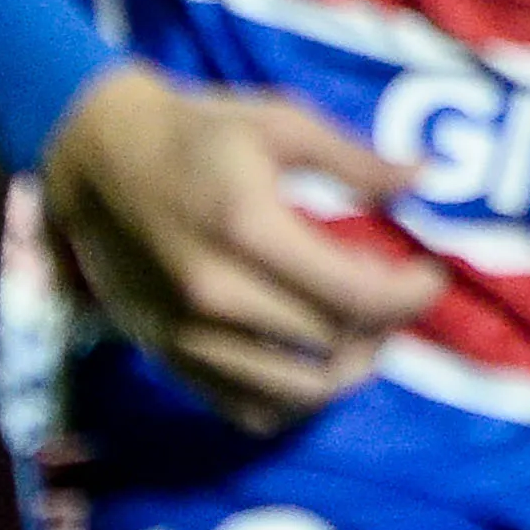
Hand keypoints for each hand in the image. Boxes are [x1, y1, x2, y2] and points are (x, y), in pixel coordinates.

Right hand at [39, 63, 443, 432]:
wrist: (97, 157)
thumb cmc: (199, 130)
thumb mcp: (281, 122)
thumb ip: (356, 160)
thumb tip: (425, 179)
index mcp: (249, 228)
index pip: (356, 295)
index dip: (410, 296)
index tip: (431, 276)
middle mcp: (217, 294)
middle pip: (333, 346)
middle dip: (387, 328)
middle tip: (402, 298)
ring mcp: (188, 334)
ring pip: (295, 392)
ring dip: (348, 371)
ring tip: (367, 334)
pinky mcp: (168, 354)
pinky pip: (246, 407)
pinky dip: (294, 399)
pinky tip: (314, 362)